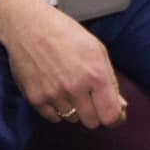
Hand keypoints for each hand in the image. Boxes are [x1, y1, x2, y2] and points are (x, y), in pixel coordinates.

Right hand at [0, 0, 125, 128]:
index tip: (112, 113)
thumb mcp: (97, 50)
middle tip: (89, 97)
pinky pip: (53, 117)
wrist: (29, 26)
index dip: (114, 117)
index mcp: (96, 75)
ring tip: (68, 87)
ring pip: (73, 119)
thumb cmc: (66, 34)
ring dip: (75, 109)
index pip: (110, 116)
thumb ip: (110, 81)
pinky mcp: (35, 98)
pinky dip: (57, 109)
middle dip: (94, 113)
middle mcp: (75, 88)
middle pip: (92, 123)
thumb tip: (120, 107)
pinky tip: (56, 91)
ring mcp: (54, 95)